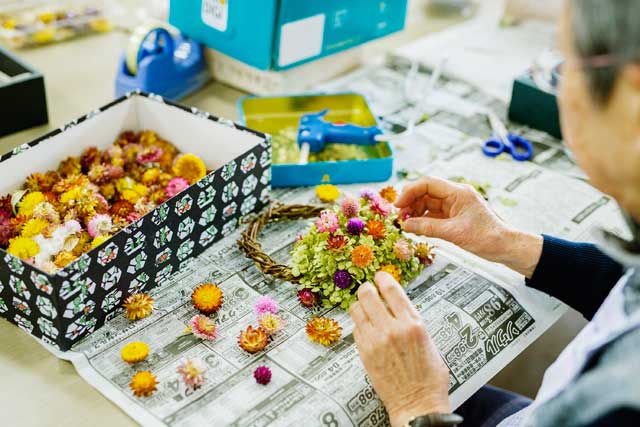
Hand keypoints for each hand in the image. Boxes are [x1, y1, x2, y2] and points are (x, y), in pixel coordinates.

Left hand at [350, 272, 450, 426]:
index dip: (383, 278)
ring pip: (356, 309)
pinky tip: (367, 328)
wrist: (417, 404)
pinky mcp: (364, 353)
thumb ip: (412, 322)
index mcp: (413, 324)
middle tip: (368, 289)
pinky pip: (355, 329)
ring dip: (360, 305)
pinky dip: (360, 324)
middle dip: (367, 288)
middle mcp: (392, 329)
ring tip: (365, 307)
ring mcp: (375, 341)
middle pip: (368, 294)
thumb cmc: (429, 377)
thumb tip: (398, 306)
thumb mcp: (429, 342)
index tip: (380, 276)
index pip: (392, 290)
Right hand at [395, 176, 542, 277]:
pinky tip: (416, 227)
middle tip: (399, 217)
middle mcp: (456, 195)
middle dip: (410, 202)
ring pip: (428, 203)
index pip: (428, 183)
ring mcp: (455, 205)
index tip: (398, 205)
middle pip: (426, 192)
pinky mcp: (454, 216)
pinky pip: (434, 214)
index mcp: (458, 192)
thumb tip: (405, 225)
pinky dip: (423, 219)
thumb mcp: (454, 233)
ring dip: (415, 212)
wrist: (505, 247)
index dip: (410, 192)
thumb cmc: (487, 237)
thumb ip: (427, 228)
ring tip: (406, 224)